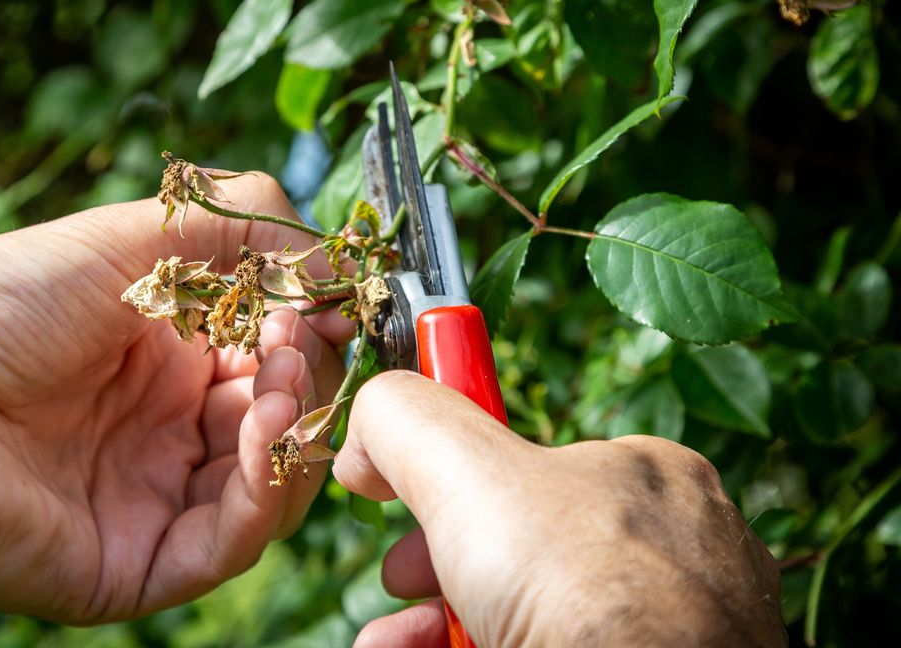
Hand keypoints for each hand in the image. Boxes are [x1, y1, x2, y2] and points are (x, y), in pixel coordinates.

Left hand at [0, 174, 350, 638]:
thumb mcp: (130, 235)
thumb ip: (241, 226)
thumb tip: (332, 258)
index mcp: (160, 353)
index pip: (268, 353)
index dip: (306, 328)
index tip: (330, 300)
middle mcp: (162, 428)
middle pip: (277, 420)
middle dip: (304, 376)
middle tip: (298, 339)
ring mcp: (150, 499)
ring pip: (266, 487)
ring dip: (292, 430)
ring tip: (275, 382)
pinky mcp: (134, 565)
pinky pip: (226, 544)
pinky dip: (263, 493)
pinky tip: (259, 435)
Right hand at [334, 372, 785, 647]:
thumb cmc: (585, 593)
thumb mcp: (469, 470)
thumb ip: (409, 421)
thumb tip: (367, 435)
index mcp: (649, 476)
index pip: (530, 461)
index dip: (448, 481)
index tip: (394, 502)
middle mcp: (676, 553)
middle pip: (522, 548)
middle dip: (435, 571)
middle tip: (401, 588)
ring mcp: (679, 632)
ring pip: (536, 615)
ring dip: (441, 627)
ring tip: (393, 644)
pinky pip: (556, 646)